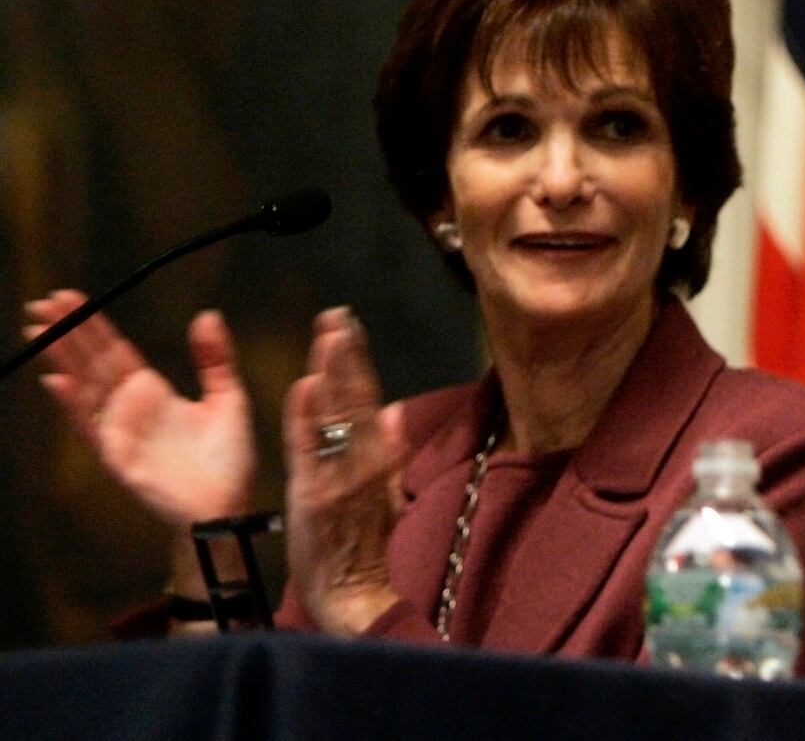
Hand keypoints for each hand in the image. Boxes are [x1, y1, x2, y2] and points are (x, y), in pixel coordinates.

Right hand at [25, 290, 256, 525]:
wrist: (227, 506)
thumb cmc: (226, 460)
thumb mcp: (228, 397)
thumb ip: (215, 359)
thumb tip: (207, 315)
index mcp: (152, 393)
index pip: (115, 351)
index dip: (93, 326)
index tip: (69, 298)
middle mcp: (129, 409)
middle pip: (92, 363)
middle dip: (67, 334)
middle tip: (42, 303)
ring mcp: (120, 432)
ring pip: (85, 387)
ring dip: (62, 360)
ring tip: (40, 331)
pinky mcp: (118, 457)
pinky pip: (91, 427)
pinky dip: (74, 405)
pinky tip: (56, 381)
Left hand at [284, 307, 405, 635]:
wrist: (356, 595)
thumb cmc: (364, 549)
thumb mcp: (384, 494)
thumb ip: (386, 451)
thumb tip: (393, 413)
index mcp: (378, 458)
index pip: (366, 398)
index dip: (356, 360)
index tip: (347, 326)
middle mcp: (363, 461)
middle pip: (353, 396)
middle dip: (344, 353)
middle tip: (336, 314)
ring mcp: (340, 475)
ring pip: (336, 413)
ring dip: (331, 372)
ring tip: (327, 334)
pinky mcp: (315, 495)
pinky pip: (310, 449)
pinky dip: (309, 417)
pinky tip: (306, 386)